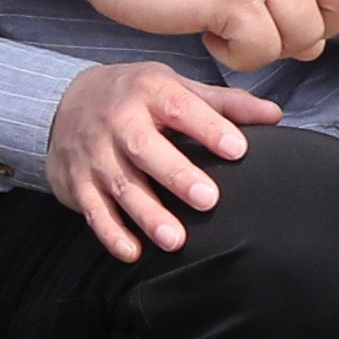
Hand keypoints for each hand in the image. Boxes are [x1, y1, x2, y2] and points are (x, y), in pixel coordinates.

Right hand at [43, 60, 281, 263]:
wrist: (64, 101)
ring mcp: (94, 153)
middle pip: (146, 149)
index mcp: (148, 91)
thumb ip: (225, 104)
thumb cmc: (137, 96)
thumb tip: (275, 116)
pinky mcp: (76, 181)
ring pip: (120, 185)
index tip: (238, 149)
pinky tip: (133, 252)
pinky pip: (93, 210)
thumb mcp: (176, 87)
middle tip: (209, 199)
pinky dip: (111, 233)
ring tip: (176, 240)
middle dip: (176, 175)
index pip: (181, 108)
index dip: (209, 127)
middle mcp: (118, 120)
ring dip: (147, 215)